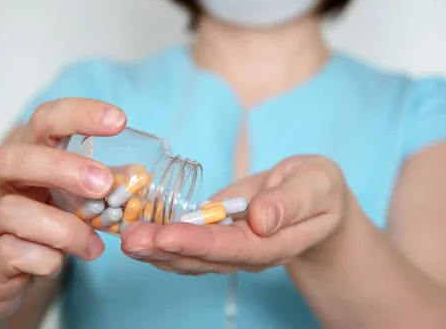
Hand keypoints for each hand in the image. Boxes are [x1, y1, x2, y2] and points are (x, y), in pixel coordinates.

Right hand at [0, 98, 125, 326]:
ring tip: (93, 243)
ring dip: (63, 228)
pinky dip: (45, 259)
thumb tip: (139, 176)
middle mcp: (4, 180)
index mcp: (29, 153)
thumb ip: (102, 181)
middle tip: (103, 184)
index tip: (118, 121)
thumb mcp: (71, 193)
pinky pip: (12, 253)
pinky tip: (62, 262)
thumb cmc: (42, 219)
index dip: (80, 115)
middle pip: (14, 157)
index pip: (45, 119)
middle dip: (63, 167)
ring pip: (12, 211)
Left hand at [120, 155, 349, 274]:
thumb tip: (261, 220)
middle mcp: (250, 253)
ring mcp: (232, 249)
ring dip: (157, 249)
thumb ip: (291, 203)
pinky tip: (138, 230)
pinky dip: (161, 240)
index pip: (236, 248)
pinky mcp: (219, 237)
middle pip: (205, 259)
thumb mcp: (316, 185)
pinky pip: (189, 244)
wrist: (318, 202)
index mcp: (276, 242)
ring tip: (125, 235)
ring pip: (192, 258)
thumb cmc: (319, 190)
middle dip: (166, 250)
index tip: (167, 234)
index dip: (200, 243)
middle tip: (130, 238)